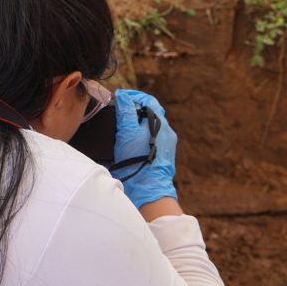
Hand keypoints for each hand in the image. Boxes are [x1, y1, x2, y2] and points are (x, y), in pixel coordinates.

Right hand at [112, 89, 177, 207]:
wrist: (148, 189)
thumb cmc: (138, 160)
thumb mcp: (128, 132)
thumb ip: (126, 111)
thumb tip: (123, 95)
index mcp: (161, 124)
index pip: (149, 101)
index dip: (134, 96)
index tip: (120, 97)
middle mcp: (167, 133)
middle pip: (151, 114)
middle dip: (135, 110)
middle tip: (119, 111)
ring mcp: (166, 146)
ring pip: (151, 129)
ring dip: (137, 125)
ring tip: (122, 127)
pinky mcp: (161, 157)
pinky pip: (151, 142)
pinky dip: (140, 137)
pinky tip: (129, 143)